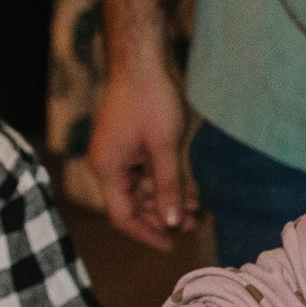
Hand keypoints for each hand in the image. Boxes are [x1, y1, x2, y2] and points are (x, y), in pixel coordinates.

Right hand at [90, 59, 196, 251]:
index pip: (123, 217)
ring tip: (198, 209)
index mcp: (107, 170)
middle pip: (132, 206)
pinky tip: (189, 192)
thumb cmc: (150, 100)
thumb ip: (167, 187)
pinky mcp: (127, 146)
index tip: (172, 245)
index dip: (147, 234)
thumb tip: (173, 223)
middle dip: (162, 217)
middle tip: (195, 225)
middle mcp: (107, 166)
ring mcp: (116, 156)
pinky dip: (164, 183)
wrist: (141, 61)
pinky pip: (144, 174)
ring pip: (141, 191)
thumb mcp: (164, 147)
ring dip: (167, 201)